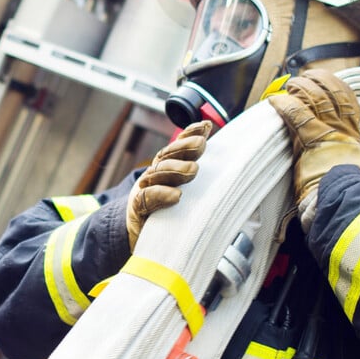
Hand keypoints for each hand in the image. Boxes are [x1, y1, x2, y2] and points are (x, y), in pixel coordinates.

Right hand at [126, 120, 212, 249]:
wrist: (135, 232)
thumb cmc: (166, 210)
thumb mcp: (182, 190)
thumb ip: (197, 176)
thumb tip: (225, 163)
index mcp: (167, 167)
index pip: (177, 147)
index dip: (189, 134)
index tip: (205, 126)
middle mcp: (155, 174)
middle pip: (168, 156)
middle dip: (184, 147)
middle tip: (201, 144)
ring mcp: (145, 190)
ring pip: (158, 172)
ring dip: (175, 168)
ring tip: (193, 169)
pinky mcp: (138, 208)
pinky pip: (147, 198)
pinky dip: (161, 194)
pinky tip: (176, 195)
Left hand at [268, 69, 359, 230]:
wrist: (336, 201)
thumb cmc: (332, 188)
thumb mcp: (339, 163)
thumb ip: (330, 146)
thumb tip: (314, 136)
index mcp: (352, 134)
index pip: (348, 99)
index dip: (334, 84)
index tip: (322, 78)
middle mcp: (344, 129)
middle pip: (332, 93)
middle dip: (316, 81)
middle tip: (301, 78)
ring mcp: (329, 132)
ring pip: (316, 99)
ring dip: (300, 89)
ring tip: (289, 86)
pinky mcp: (312, 140)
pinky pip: (298, 115)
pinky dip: (285, 105)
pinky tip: (275, 101)